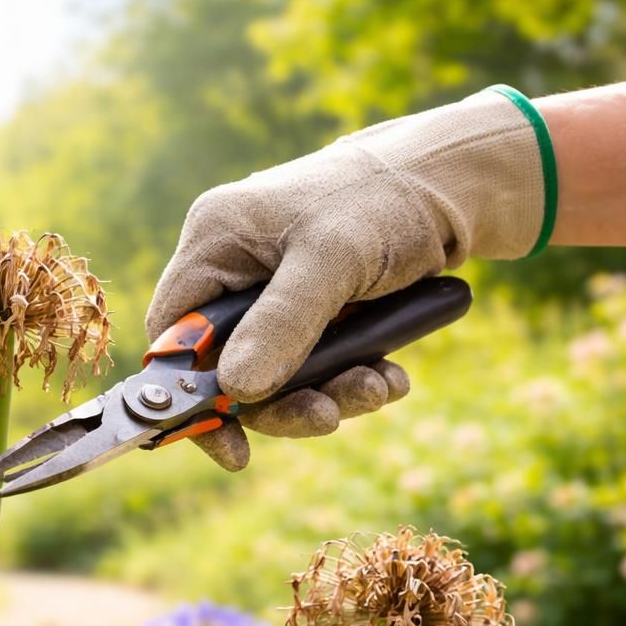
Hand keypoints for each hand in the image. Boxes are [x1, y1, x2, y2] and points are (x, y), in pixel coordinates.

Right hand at [146, 88, 546, 469]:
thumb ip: (281, 324)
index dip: (190, 395)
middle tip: (326, 419)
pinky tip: (389, 377)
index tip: (230, 442)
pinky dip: (350, 379)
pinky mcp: (311, 308)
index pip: (172, 334)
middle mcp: (234, 268)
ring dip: (327, 394)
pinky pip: (313, 364)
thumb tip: (235, 392)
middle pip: (227, 365)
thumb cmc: (384, 200)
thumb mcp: (332, 260)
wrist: (453, 183)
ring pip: (275, 372)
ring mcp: (271, 290)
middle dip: (281, 400)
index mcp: (214, 241)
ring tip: (378, 389)